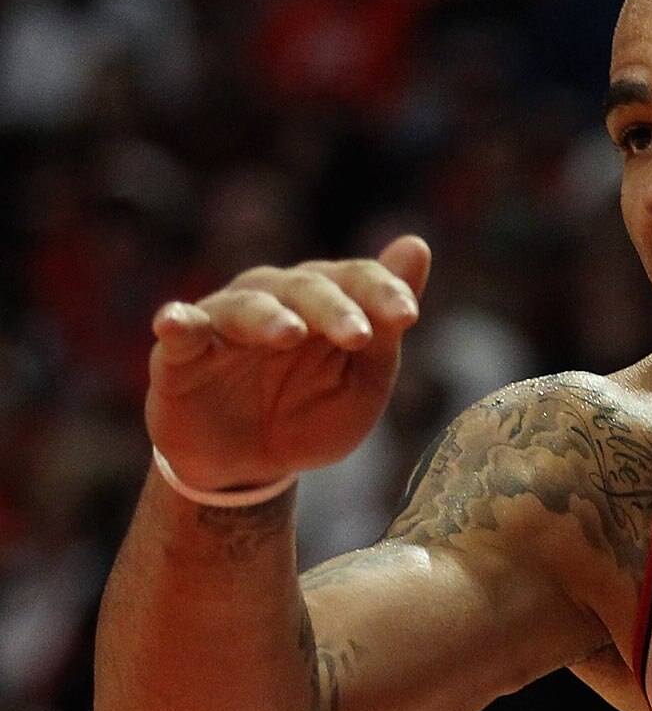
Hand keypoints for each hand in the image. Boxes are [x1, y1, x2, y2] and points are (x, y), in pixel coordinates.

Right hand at [147, 236, 431, 493]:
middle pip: (305, 288)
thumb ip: (386, 324)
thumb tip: (415, 245)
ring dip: (269, 317)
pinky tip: (176, 322)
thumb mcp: (363, 381)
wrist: (251, 465)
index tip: (407, 315)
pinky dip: (177, 323)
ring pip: (246, 307)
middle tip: (359, 336)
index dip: (382, 291)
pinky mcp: (179, 353)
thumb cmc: (312, 414)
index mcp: (324, 301)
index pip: (356, 279)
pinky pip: (179, 329)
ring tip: (291, 334)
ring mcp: (224, 322)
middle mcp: (273, 298)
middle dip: (334, 309)